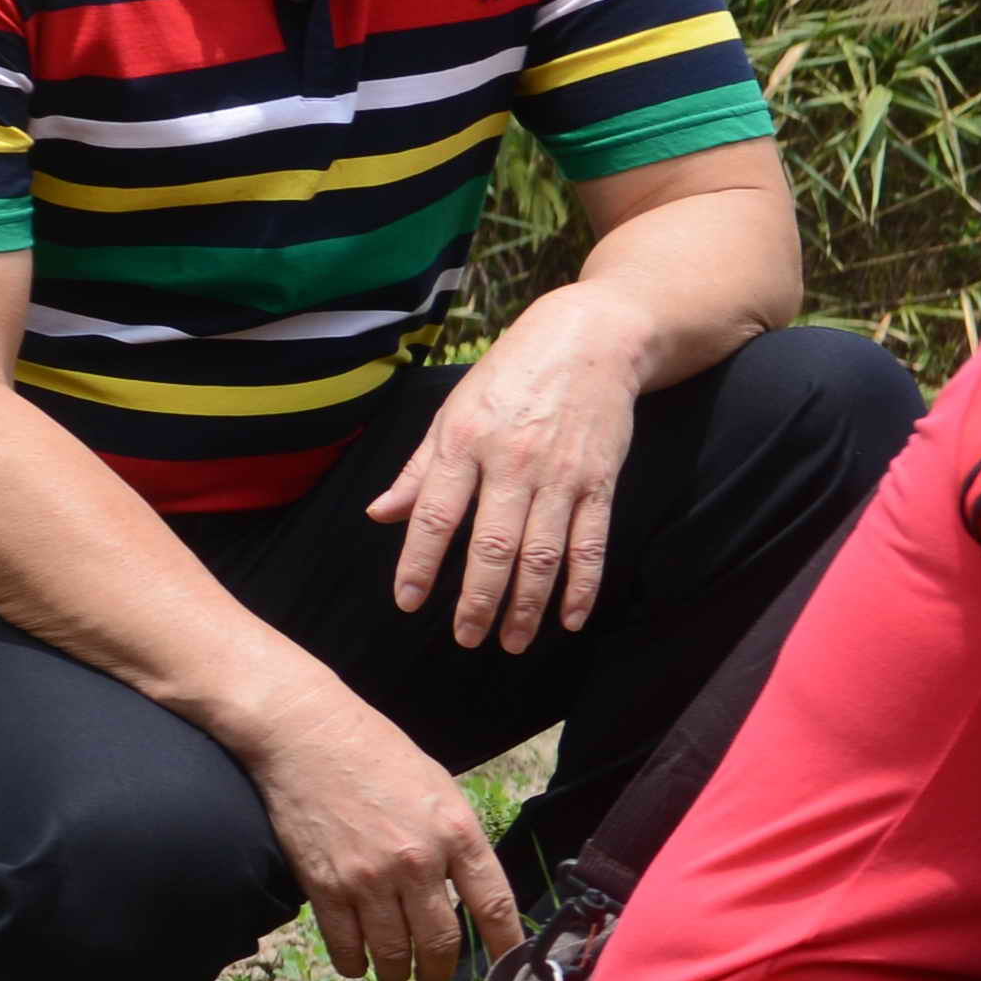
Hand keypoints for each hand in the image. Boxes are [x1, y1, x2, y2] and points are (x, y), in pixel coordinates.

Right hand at [244, 683, 524, 980]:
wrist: (307, 736)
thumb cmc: (378, 755)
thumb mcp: (440, 789)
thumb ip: (458, 839)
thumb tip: (472, 888)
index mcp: (456, 833)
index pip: (494, 905)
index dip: (505, 946)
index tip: (507, 967)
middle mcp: (417, 862)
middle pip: (440, 942)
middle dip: (441, 970)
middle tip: (437, 977)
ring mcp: (368, 879)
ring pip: (392, 953)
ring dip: (398, 972)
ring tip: (399, 972)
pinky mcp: (325, 887)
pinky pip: (346, 946)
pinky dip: (355, 963)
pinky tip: (360, 962)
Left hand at [370, 300, 649, 653]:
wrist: (592, 339)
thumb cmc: (513, 375)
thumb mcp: (454, 411)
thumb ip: (420, 469)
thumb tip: (380, 515)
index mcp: (466, 441)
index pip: (436, 514)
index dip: (418, 562)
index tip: (408, 602)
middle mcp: (512, 462)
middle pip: (492, 545)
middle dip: (477, 599)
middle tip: (466, 639)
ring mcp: (561, 475)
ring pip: (542, 554)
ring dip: (527, 605)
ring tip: (513, 641)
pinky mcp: (600, 481)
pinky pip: (591, 544)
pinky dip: (582, 586)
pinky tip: (569, 618)